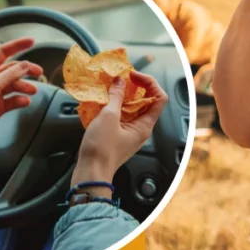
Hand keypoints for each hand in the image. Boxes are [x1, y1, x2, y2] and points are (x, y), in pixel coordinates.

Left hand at [0, 38, 42, 165]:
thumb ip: (10, 75)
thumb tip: (24, 65)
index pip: (3, 52)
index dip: (17, 46)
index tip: (31, 42)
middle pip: (12, 70)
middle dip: (26, 70)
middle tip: (38, 72)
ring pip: (14, 86)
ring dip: (24, 87)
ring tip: (33, 91)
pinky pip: (13, 100)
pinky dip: (20, 100)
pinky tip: (25, 101)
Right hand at [71, 71, 168, 196]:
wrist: (90, 173)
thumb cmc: (101, 150)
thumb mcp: (108, 117)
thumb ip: (116, 97)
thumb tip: (120, 81)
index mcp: (145, 125)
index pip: (159, 98)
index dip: (149, 82)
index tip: (133, 75)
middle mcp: (140, 129)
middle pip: (145, 101)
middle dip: (133, 87)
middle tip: (119, 78)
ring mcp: (128, 133)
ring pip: (131, 108)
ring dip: (121, 95)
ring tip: (109, 87)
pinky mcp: (117, 136)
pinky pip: (119, 116)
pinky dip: (113, 106)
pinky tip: (101, 101)